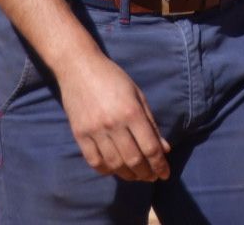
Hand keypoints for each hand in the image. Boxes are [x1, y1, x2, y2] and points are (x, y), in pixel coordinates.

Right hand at [55, 53, 171, 181]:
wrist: (78, 67)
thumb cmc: (113, 78)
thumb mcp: (138, 95)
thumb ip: (151, 123)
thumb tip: (165, 149)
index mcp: (131, 112)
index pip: (150, 148)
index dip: (160, 165)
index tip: (165, 174)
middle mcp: (113, 124)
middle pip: (134, 160)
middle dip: (146, 173)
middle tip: (151, 177)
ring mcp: (94, 130)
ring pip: (114, 164)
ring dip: (128, 175)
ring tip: (136, 175)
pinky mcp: (79, 134)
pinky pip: (94, 161)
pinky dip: (106, 170)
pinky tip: (115, 169)